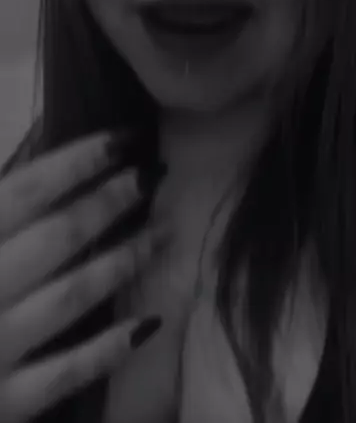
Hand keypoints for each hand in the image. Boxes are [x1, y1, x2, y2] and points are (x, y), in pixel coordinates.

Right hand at [0, 131, 162, 421]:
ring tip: (162, 232)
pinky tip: (149, 322)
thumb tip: (35, 145)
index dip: (81, 160)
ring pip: (71, 295)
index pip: (29, 188)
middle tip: (152, 176)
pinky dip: (108, 349)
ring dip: (122, 261)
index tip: (126, 139)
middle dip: (110, 202)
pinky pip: (64, 374)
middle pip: (60, 235)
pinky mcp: (5, 402)